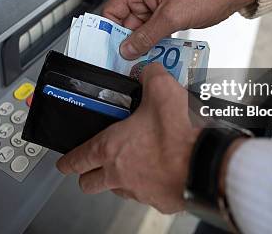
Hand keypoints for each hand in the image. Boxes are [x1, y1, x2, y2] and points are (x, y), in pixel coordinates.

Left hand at [56, 63, 200, 212]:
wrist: (207, 164)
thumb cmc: (181, 133)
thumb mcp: (162, 90)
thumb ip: (150, 76)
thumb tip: (149, 70)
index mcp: (111, 148)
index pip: (77, 160)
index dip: (67, 161)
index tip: (64, 163)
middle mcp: (120, 174)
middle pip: (90, 184)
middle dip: (88, 176)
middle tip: (95, 165)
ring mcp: (140, 192)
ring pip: (119, 190)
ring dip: (121, 180)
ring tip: (135, 162)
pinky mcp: (160, 202)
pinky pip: (148, 196)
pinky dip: (151, 186)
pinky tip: (162, 170)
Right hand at [103, 0, 257, 59]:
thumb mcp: (171, 17)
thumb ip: (146, 35)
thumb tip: (127, 49)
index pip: (112, 11)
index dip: (109, 32)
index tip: (109, 51)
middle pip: (125, 24)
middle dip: (128, 43)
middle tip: (128, 62)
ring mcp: (155, 6)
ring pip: (140, 32)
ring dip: (143, 45)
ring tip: (144, 59)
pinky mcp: (166, 16)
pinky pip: (153, 33)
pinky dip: (154, 44)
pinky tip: (158, 53)